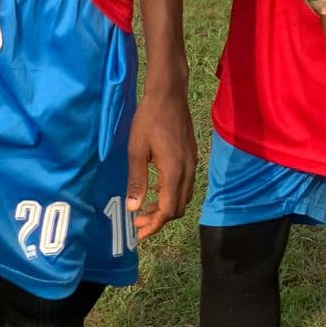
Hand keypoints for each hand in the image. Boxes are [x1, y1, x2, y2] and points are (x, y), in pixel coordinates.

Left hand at [125, 86, 196, 240]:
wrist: (169, 93)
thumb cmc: (149, 119)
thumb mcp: (136, 150)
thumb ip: (136, 181)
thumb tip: (133, 208)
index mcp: (174, 171)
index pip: (168, 210)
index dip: (154, 226)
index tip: (138, 233)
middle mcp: (188, 170)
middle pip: (178, 208)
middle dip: (159, 220)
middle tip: (138, 221)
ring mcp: (192, 162)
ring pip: (183, 196)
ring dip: (166, 207)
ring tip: (145, 207)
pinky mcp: (191, 155)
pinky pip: (185, 184)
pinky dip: (171, 193)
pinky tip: (156, 187)